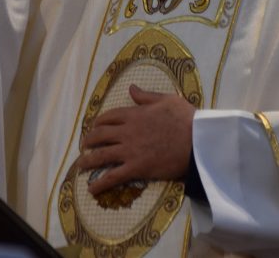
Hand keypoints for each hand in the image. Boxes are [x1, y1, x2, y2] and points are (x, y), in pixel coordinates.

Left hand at [75, 85, 195, 194]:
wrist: (197, 141)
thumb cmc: (186, 119)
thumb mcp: (167, 100)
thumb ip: (146, 96)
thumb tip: (131, 88)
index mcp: (134, 114)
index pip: (109, 117)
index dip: (99, 122)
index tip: (95, 126)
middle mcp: (127, 132)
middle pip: (100, 135)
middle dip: (89, 140)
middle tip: (85, 145)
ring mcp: (129, 151)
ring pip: (101, 155)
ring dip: (88, 160)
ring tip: (81, 165)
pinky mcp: (136, 168)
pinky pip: (113, 177)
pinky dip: (100, 184)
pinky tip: (91, 189)